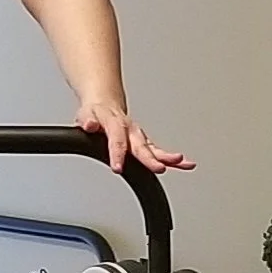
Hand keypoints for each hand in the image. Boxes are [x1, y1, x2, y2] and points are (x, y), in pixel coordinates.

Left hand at [75, 101, 194, 174]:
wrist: (104, 103)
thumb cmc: (95, 113)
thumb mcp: (86, 114)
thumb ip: (87, 120)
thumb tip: (88, 124)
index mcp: (114, 123)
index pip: (117, 139)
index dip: (118, 153)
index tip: (118, 168)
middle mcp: (130, 130)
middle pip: (141, 146)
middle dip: (150, 158)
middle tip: (159, 168)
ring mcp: (139, 136)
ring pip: (154, 148)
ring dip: (168, 157)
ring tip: (182, 163)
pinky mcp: (144, 143)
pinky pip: (158, 151)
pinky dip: (172, 159)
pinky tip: (185, 165)